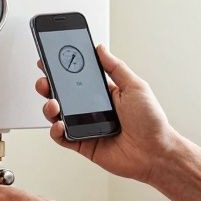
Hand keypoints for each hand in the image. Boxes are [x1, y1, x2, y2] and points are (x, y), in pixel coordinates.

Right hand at [35, 44, 181, 185]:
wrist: (156, 152)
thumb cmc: (151, 121)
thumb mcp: (135, 86)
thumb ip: (115, 67)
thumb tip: (100, 49)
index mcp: (105, 93)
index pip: (78, 78)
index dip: (62, 69)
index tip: (50, 59)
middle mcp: (93, 109)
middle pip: (63, 95)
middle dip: (49, 86)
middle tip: (45, 80)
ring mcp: (86, 126)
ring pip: (58, 115)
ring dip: (50, 107)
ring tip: (54, 103)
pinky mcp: (83, 144)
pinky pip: (62, 138)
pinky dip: (56, 131)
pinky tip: (59, 125)